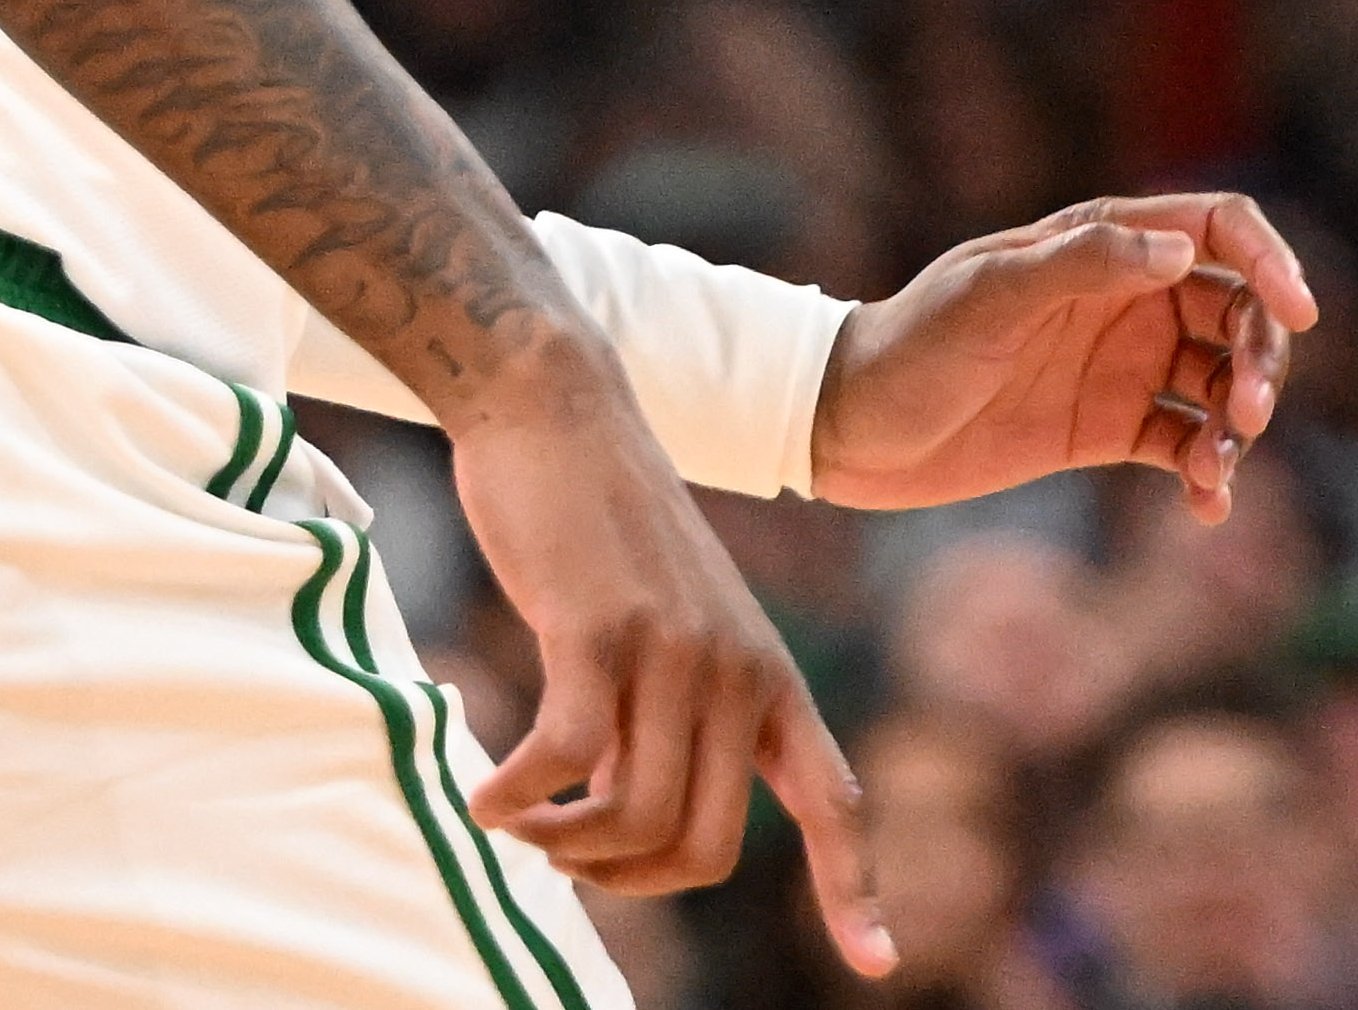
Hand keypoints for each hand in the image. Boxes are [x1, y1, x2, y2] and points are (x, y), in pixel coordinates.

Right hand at [452, 356, 890, 977]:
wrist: (556, 405)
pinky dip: (515, 799)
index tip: (875, 966)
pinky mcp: (598, 629)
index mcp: (766, 672)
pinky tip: (482, 795)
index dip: (855, 889)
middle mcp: (736, 668)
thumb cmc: (597, 525)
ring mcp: (672, 649)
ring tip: (517, 822)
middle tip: (562, 850)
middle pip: (704, 848)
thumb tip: (624, 826)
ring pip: (635, 819)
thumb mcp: (667, 623)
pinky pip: (561, 763)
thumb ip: (669, 715)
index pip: (835, 800)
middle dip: (626, 879)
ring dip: (563, 845)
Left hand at [807, 194, 1319, 523]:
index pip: (1216, 228)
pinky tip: (1207, 505)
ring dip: (1240, 422)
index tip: (1297, 314)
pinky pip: (1187, 443)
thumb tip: (1180, 248)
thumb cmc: (912, 343)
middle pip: (1237, 310)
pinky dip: (1210, 472)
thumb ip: (1083, 264)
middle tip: (1248, 413)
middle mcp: (1125, 297)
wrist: (850, 427)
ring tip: (1214, 467)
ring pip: (1222, 381)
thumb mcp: (991, 297)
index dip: (1268, 259)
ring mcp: (1122, 364)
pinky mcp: (1110, 429)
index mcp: (1101, 243)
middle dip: (1261, 357)